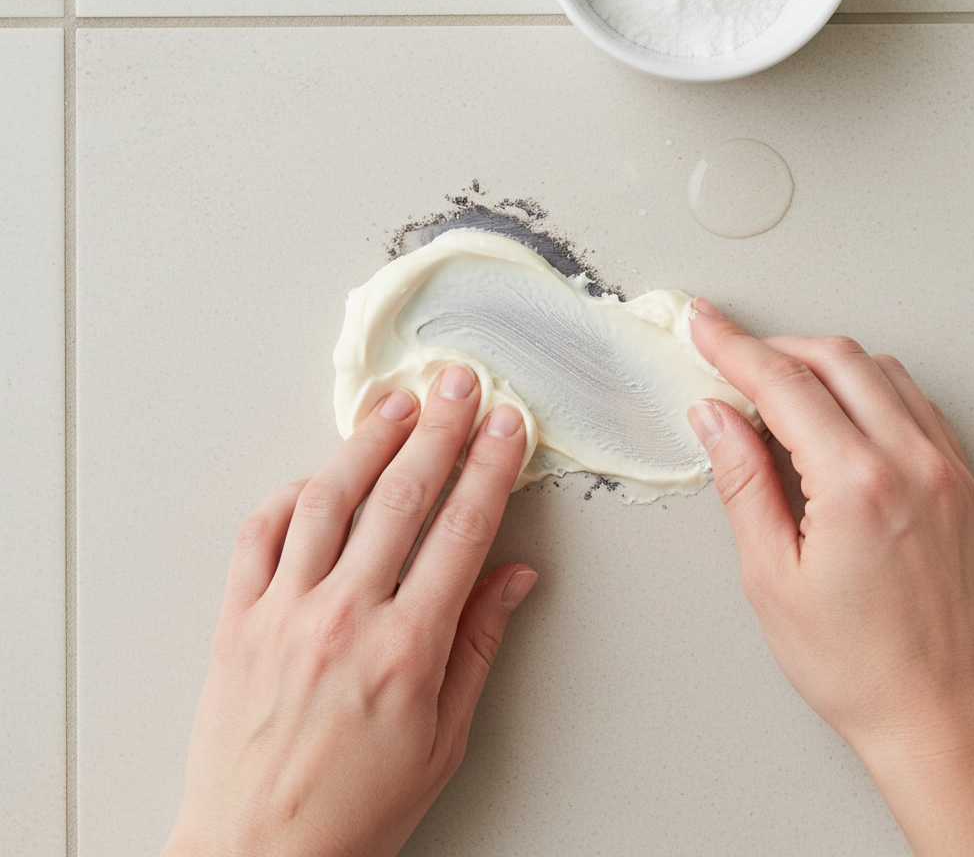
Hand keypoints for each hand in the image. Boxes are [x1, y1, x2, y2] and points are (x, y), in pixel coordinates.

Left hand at [161, 364, 534, 856]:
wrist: (256, 855)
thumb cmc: (356, 809)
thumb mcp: (442, 738)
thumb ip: (478, 645)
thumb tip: (515, 577)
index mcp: (406, 649)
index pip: (462, 530)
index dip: (490, 468)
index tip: (507, 426)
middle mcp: (344, 617)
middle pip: (401, 497)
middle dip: (438, 429)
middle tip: (458, 385)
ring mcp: (284, 611)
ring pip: (328, 499)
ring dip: (367, 443)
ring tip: (395, 404)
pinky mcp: (237, 617)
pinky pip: (259, 534)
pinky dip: (289, 494)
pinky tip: (316, 474)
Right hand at [687, 299, 973, 856]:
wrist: (938, 715)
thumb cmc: (856, 664)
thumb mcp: (772, 576)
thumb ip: (742, 481)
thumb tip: (716, 416)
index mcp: (859, 486)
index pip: (783, 385)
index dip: (733, 347)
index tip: (704, 325)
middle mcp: (913, 464)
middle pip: (836, 359)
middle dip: (775, 346)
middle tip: (729, 354)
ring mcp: (947, 470)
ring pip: (881, 371)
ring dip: (823, 362)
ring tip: (778, 388)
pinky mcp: (964, 483)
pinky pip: (915, 403)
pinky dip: (869, 388)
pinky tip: (838, 413)